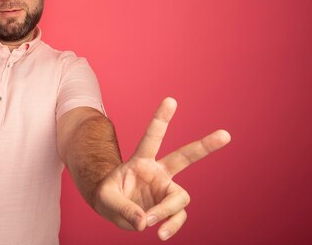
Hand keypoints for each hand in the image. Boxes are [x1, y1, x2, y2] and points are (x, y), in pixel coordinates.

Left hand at [95, 97, 230, 240]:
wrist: (113, 209)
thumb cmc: (108, 196)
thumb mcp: (105, 198)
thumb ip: (123, 208)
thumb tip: (145, 222)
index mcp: (141, 160)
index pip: (152, 137)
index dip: (161, 119)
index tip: (171, 99)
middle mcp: (158, 172)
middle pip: (184, 157)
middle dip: (205, 146)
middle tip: (225, 134)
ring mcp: (166, 189)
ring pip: (180, 197)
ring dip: (166, 211)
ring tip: (150, 222)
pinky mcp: (169, 207)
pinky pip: (177, 216)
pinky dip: (170, 226)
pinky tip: (160, 234)